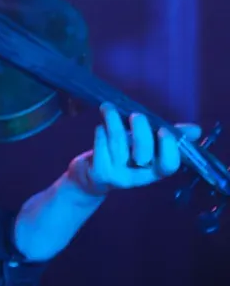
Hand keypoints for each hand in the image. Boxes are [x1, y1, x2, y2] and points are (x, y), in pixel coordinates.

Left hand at [71, 106, 199, 195]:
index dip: (169, 149)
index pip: (169, 166)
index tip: (164, 130)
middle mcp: (138, 176)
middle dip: (141, 133)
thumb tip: (195, 131)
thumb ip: (170, 136)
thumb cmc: (125, 156)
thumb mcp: (149, 146)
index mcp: (155, 170)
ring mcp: (118, 176)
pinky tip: (100, 126)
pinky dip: (100, 134)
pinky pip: (101, 149)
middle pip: (143, 154)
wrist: (91, 177)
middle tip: (136, 115)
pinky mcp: (100, 173)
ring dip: (113, 123)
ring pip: (118, 146)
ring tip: (108, 108)